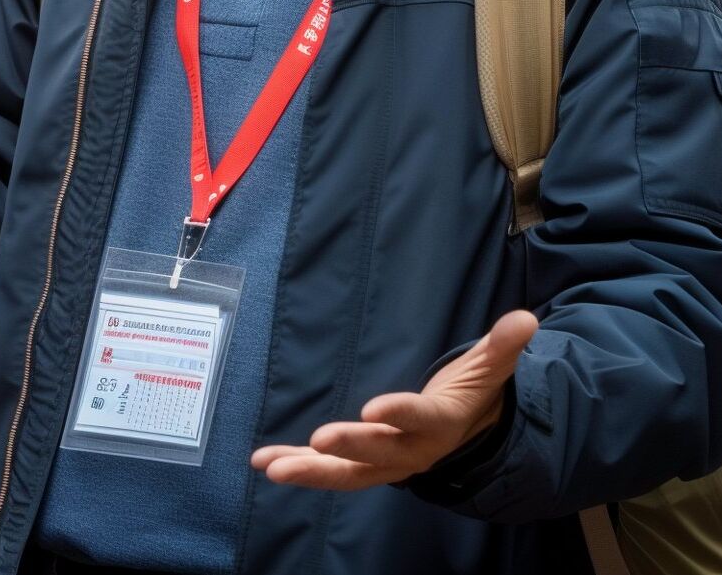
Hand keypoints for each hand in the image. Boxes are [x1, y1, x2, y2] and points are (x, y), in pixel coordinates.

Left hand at [250, 310, 537, 490]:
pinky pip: (328, 469)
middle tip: (317, 440)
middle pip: (378, 453)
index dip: (398, 412)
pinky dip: (297, 465)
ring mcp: (384, 462)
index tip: (372, 408)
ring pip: (347, 473)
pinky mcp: (362, 463)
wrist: (468, 438)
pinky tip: (264, 462)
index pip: (419, 417)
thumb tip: (527, 318)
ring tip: (272, 466)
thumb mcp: (487, 371)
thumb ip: (502, 347)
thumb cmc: (471, 397)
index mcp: (439, 424)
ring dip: (309, 470)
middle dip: (348, 448)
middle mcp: (410, 450)